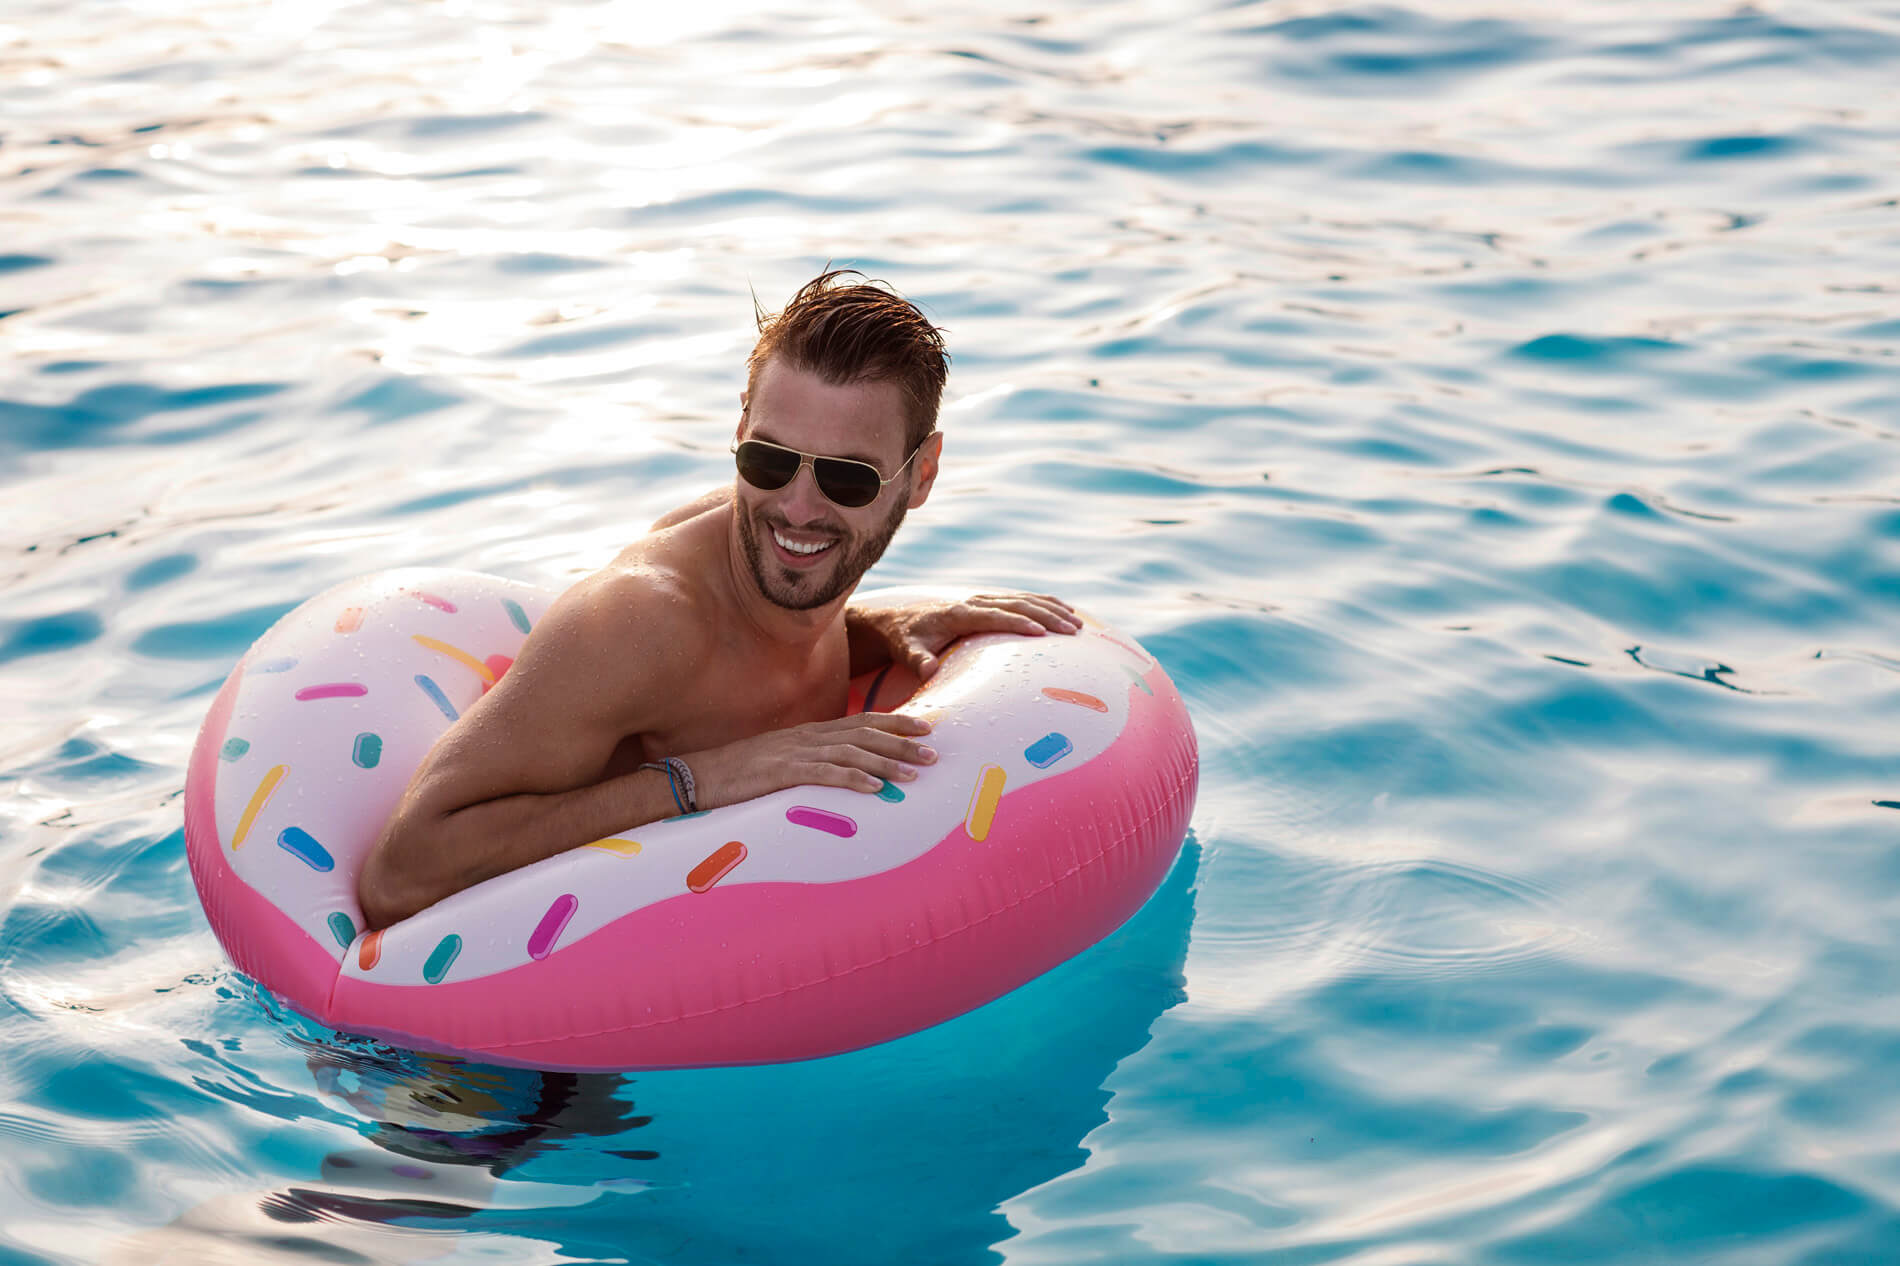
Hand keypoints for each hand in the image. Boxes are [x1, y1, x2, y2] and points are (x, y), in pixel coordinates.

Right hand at [682, 713, 936, 807]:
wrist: (695, 775)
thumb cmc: (737, 773)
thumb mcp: (780, 761)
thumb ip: (810, 761)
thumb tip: (839, 771)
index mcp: (809, 732)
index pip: (861, 721)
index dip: (895, 721)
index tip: (926, 725)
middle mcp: (807, 737)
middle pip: (864, 733)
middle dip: (901, 741)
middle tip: (934, 750)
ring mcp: (794, 753)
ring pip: (851, 753)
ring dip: (885, 762)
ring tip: (913, 773)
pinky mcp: (780, 773)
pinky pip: (823, 774)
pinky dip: (852, 779)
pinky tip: (875, 789)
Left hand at [860, 592, 1080, 679]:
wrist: (898, 623)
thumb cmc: (905, 641)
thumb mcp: (906, 651)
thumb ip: (917, 660)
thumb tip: (927, 669)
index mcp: (959, 613)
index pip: (995, 616)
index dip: (1018, 623)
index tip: (1042, 633)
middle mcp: (974, 602)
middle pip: (1017, 604)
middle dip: (1047, 616)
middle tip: (1072, 631)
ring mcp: (983, 600)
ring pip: (1024, 599)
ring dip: (1052, 609)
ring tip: (1078, 623)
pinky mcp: (988, 603)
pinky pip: (1022, 600)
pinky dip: (1045, 603)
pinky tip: (1066, 610)